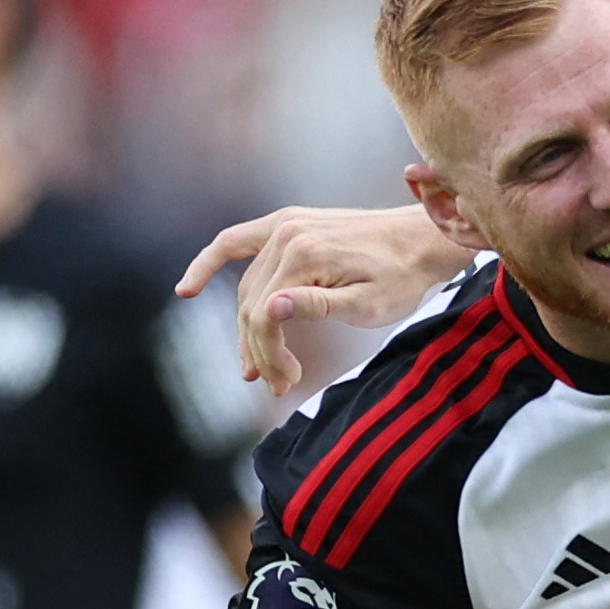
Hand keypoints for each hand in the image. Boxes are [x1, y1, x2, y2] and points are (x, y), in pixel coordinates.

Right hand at [177, 202, 467, 395]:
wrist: (423, 238)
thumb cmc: (402, 277)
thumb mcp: (369, 304)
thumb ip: (318, 306)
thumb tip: (270, 311)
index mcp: (304, 255)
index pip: (264, 317)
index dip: (269, 356)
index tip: (286, 384)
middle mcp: (287, 234)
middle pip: (252, 305)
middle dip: (261, 350)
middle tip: (279, 385)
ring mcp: (284, 225)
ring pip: (248, 287)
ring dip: (249, 328)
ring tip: (260, 367)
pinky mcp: (287, 223)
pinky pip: (235, 243)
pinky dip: (211, 264)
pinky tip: (187, 290)